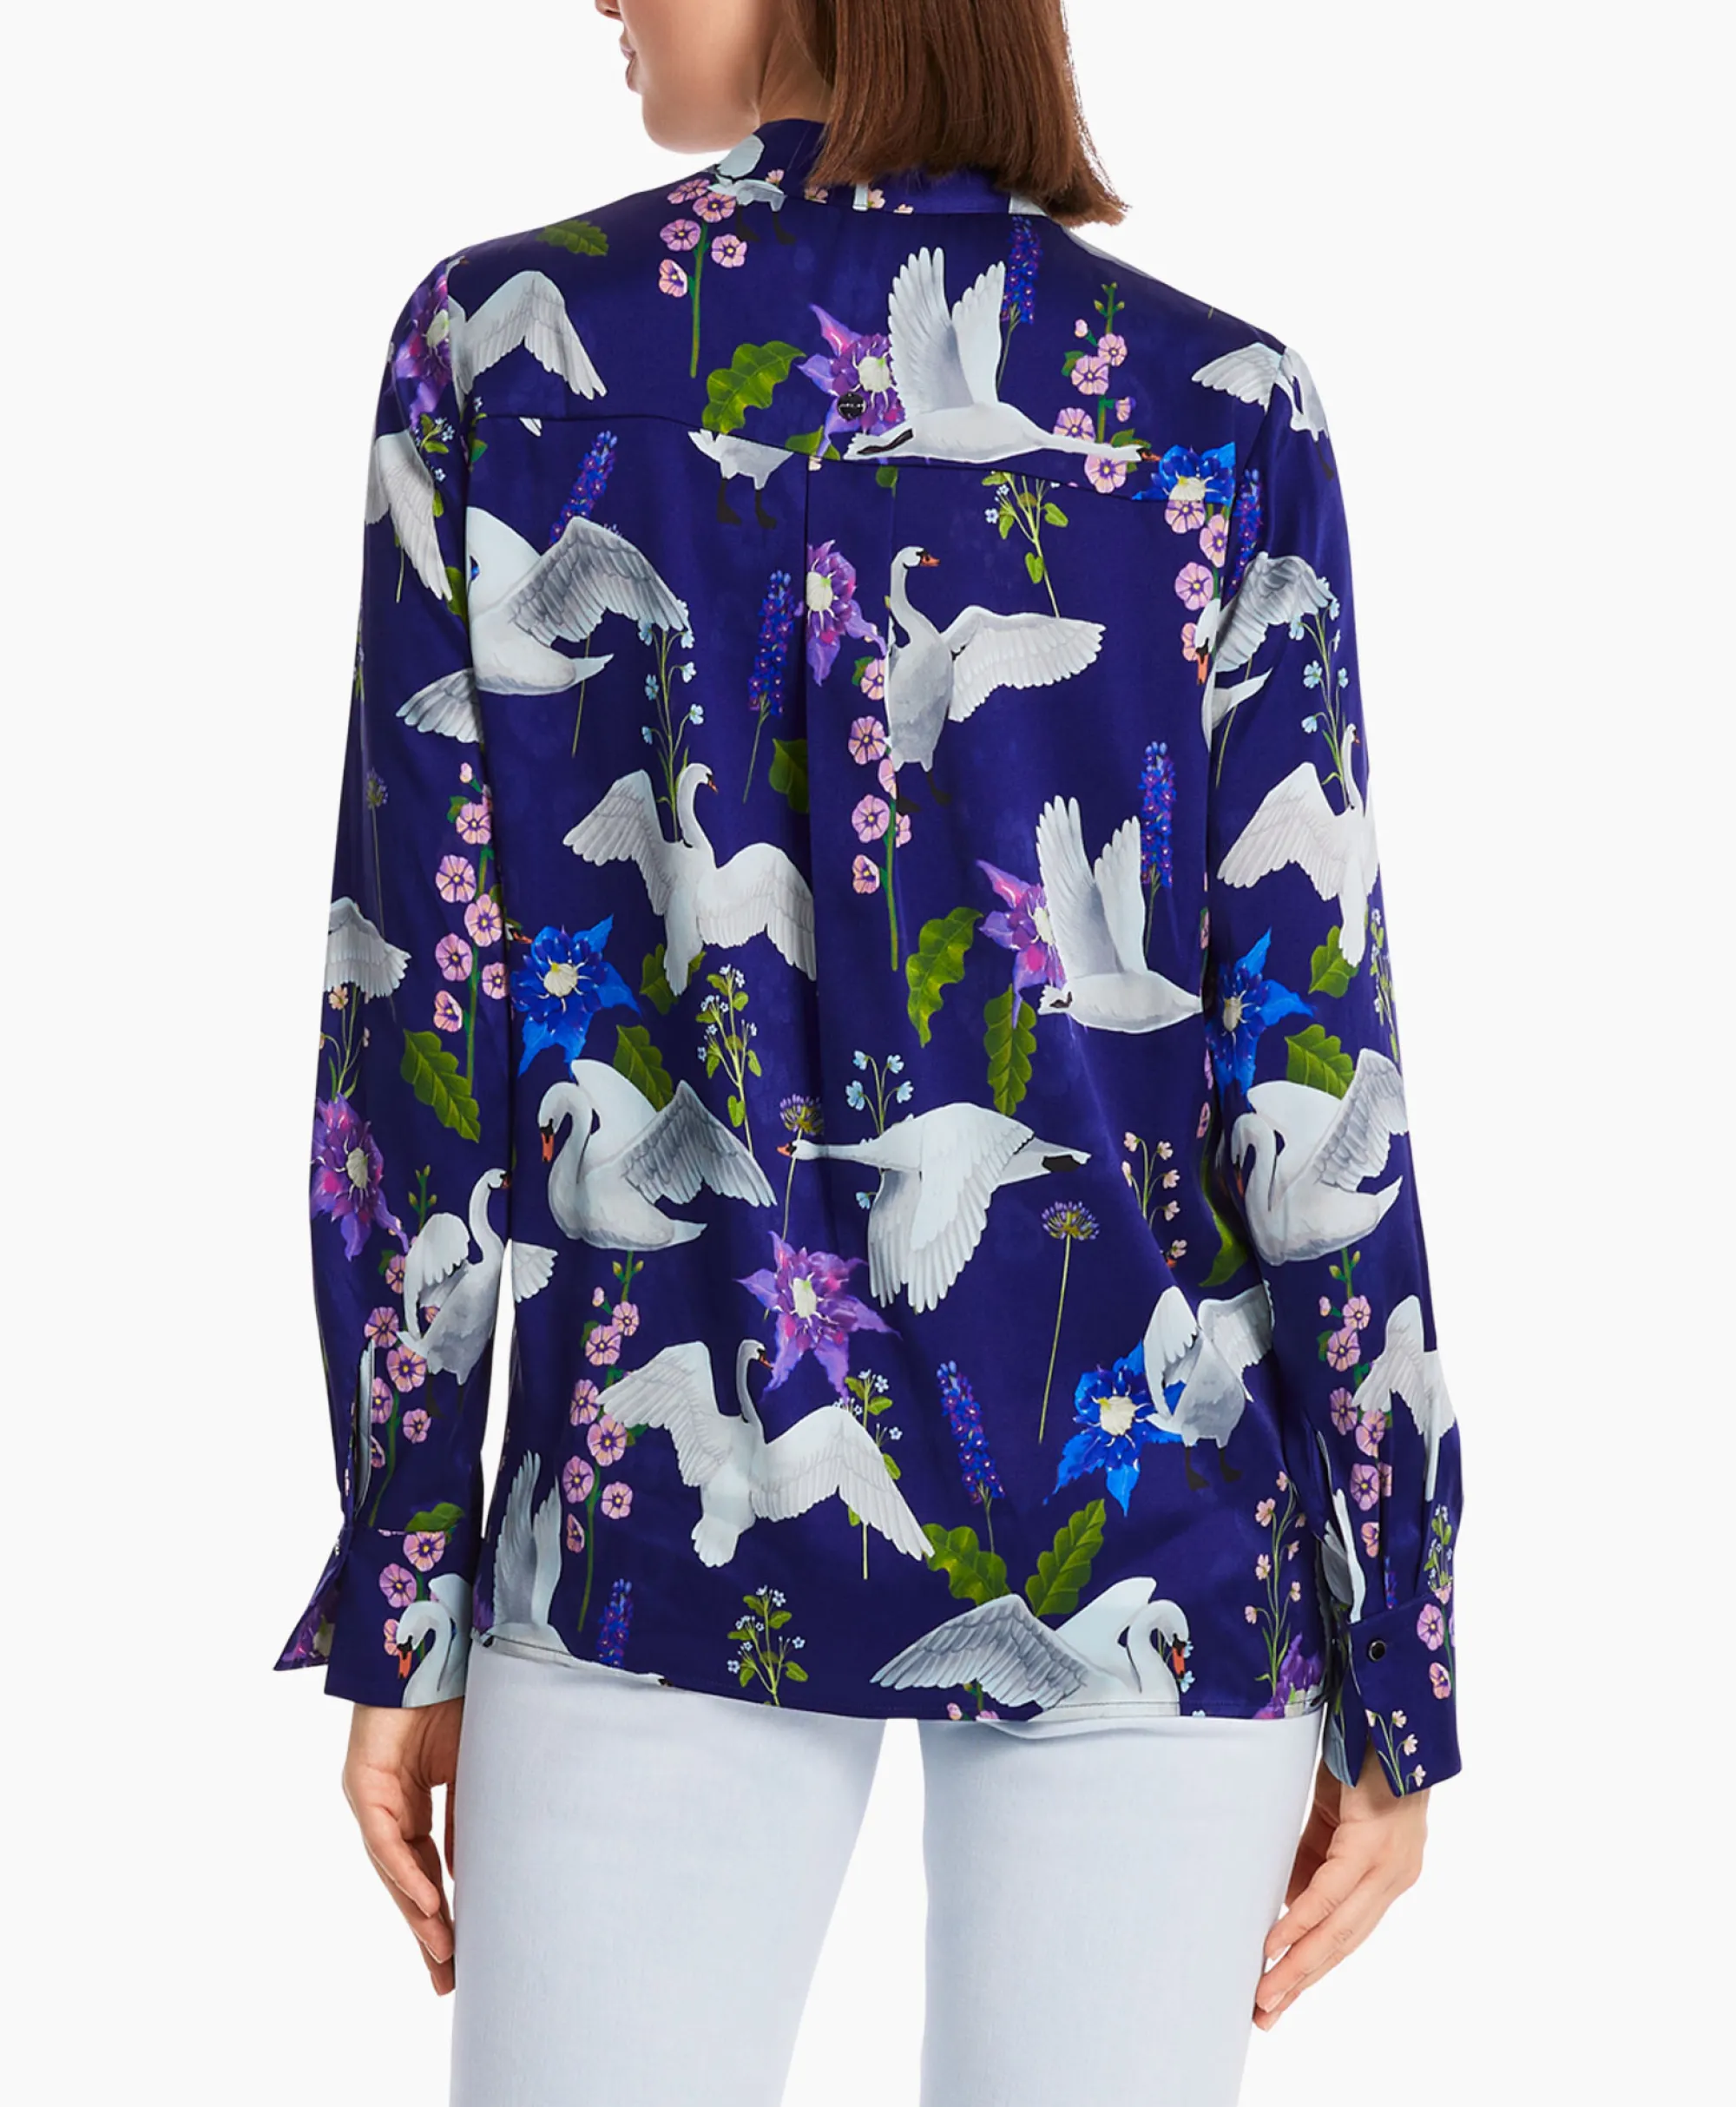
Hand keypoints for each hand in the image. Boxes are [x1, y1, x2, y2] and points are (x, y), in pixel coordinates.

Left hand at [342, 1697, 464, 1995]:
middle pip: (408, 1881)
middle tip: (448, 1980)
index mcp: (414, 1802)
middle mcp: (389, 1805)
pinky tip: (428, 1903)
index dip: (445, 1912)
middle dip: (428, 1932)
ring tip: (443, 1953)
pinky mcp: (362, 1784)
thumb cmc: (456, 1695)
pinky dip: (406, 1874)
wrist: (432, 1644)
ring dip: (419, 1914)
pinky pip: (385, 1841)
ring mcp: (373, 1797)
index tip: (464, 1955)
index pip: (429, 1870)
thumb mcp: (475, 1765)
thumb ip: (474, 1813)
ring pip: (394, 1870)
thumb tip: (478, 1870)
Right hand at [1253, 1740, 1427, 2027]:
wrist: (1385, 1709)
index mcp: (1385, 1872)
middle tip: (1265, 2014)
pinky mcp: (1374, 1845)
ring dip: (1298, 1964)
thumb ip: (1315, 1858)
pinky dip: (1301, 1921)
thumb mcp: (1330, 1817)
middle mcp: (1393, 1876)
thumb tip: (1287, 1900)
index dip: (1312, 1966)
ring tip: (1265, 1993)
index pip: (1346, 1934)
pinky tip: (1276, 1944)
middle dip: (1301, 1980)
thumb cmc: (1357, 1758)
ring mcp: (1388, 1864)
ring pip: (1339, 1929)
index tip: (1279, 1996)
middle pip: (1342, 1943)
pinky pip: (1331, 1893)